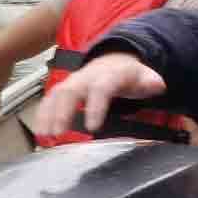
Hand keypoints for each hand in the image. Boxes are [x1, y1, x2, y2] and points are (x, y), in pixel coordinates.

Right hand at [34, 52, 167, 135]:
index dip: (95, 107)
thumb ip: (150, 81)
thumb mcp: (144, 76)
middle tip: (58, 133)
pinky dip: (43, 114)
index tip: (93, 127)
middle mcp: (86, 77)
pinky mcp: (64, 88)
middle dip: (62, 111)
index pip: (100, 89)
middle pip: (71, 91)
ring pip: (56, 94)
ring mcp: (73, 81)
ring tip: (45, 136)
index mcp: (108, 75)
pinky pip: (50, 99)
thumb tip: (157, 84)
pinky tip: (40, 132)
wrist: (115, 61)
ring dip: (48, 114)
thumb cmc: (128, 76)